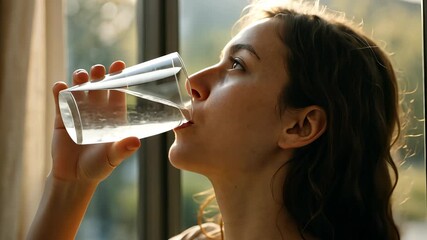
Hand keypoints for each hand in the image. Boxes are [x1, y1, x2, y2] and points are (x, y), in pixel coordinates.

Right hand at [51, 61, 140, 183]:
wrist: (74, 177)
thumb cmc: (98, 167)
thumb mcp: (112, 158)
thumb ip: (122, 149)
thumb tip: (136, 142)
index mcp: (113, 117)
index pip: (118, 93)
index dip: (119, 78)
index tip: (119, 64)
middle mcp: (97, 111)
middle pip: (98, 87)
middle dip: (99, 76)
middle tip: (98, 70)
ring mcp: (79, 112)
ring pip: (79, 89)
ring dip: (80, 80)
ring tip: (81, 76)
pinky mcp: (63, 118)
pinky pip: (60, 101)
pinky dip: (59, 92)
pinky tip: (60, 86)